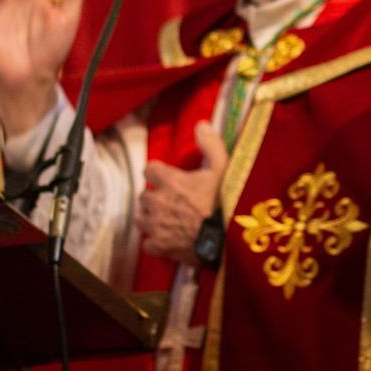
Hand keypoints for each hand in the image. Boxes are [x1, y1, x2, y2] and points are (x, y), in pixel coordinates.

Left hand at [137, 122, 228, 264]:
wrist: (229, 240)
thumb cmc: (227, 201)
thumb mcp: (224, 169)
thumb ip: (211, 145)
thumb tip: (201, 123)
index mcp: (170, 181)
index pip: (148, 169)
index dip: (157, 172)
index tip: (167, 177)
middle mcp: (157, 202)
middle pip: (143, 196)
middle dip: (154, 197)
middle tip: (171, 201)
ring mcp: (156, 226)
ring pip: (141, 219)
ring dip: (151, 219)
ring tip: (166, 220)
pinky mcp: (160, 247)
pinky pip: (147, 243)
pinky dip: (155, 242)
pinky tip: (166, 240)